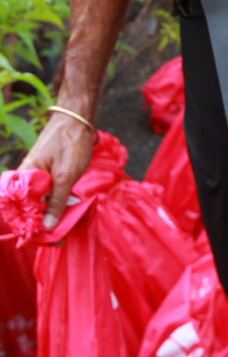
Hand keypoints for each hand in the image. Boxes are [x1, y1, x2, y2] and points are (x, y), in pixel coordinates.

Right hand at [19, 110, 95, 229]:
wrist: (77, 117)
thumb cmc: (71, 143)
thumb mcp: (66, 175)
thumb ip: (56, 202)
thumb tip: (48, 228)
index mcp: (24, 179)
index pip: (21, 213)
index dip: (34, 230)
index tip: (53, 239)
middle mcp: (26, 180)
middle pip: (29, 212)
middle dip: (46, 226)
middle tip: (64, 235)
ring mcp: (37, 178)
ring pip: (40, 205)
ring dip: (54, 216)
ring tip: (72, 222)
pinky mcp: (47, 176)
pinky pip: (48, 196)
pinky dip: (59, 204)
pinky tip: (71, 208)